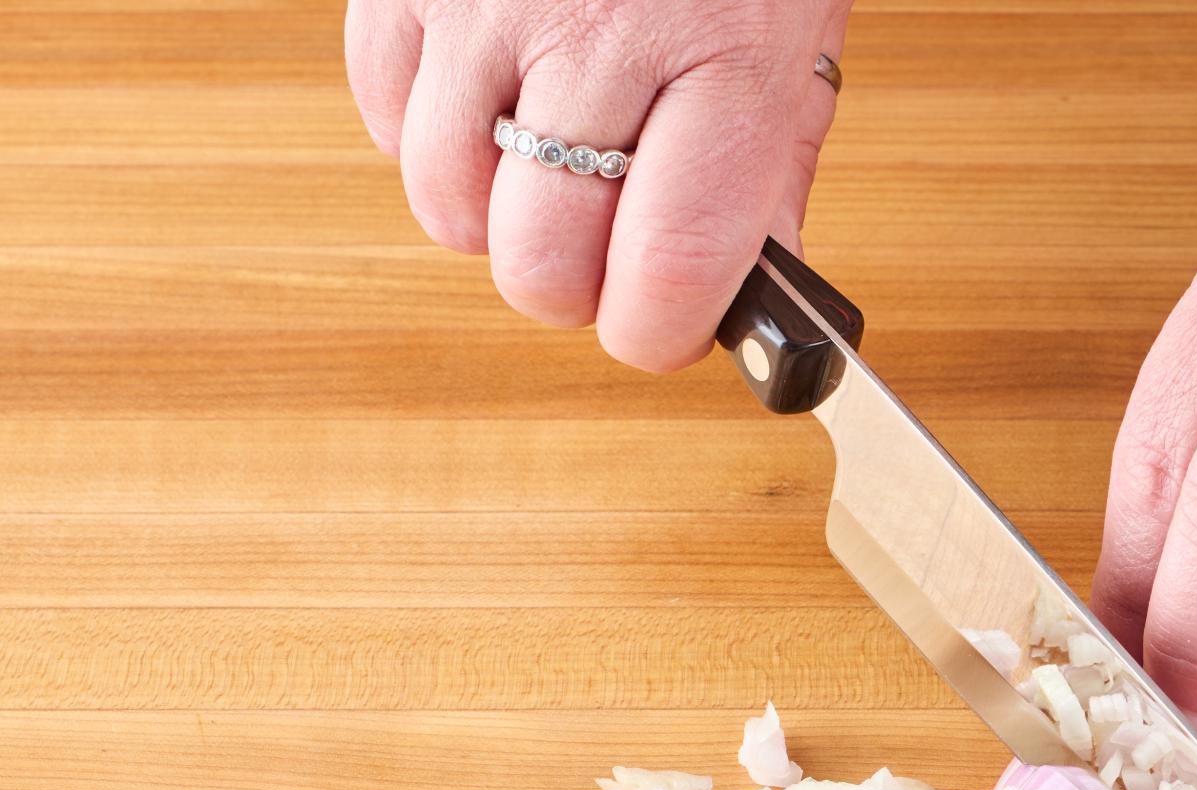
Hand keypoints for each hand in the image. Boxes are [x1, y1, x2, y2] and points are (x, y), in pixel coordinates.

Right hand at [345, 0, 849, 369]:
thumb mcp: (795, 35)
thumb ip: (772, 170)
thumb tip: (746, 296)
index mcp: (725, 57)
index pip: (670, 267)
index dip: (657, 333)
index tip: (660, 329)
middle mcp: (600, 32)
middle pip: (540, 263)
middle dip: (574, 287)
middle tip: (603, 252)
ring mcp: (487, 0)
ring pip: (447, 206)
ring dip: (495, 218)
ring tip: (547, 165)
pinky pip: (385, 118)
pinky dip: (430, 142)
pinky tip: (490, 104)